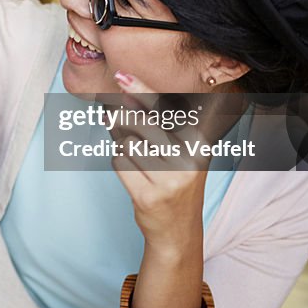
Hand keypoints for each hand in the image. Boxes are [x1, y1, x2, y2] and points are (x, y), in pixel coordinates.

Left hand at [107, 72, 209, 257]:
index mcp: (197, 142)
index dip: (142, 90)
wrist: (177, 231)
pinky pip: (119, 163)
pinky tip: (135, 176)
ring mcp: (169, 179)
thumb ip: (153, 125)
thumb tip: (122, 99)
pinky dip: (120, 164)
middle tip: (109, 111)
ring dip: (123, 147)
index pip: (165, 110)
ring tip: (138, 161)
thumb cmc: (173, 181)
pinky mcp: (148, 195)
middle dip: (121, 116)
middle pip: (140, 124)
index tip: (122, 76)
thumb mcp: (175, 151)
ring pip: (126, 143)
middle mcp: (188, 159)